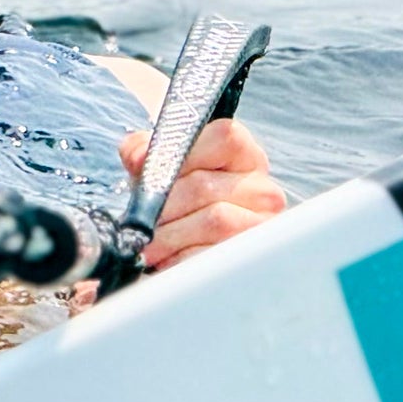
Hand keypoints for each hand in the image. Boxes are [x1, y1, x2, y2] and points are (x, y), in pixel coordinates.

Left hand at [118, 118, 286, 270]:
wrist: (191, 255)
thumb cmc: (178, 206)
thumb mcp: (162, 172)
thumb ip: (144, 151)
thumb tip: (139, 159)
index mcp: (243, 155)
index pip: (222, 138)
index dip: (182, 156)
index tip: (151, 175)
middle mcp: (261, 187)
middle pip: (206, 185)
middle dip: (164, 206)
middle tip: (139, 223)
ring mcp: (263, 223)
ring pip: (214, 221)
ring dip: (171, 236)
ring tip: (149, 247)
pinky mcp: (254, 256)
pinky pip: (216, 254)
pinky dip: (183, 260)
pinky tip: (168, 262)